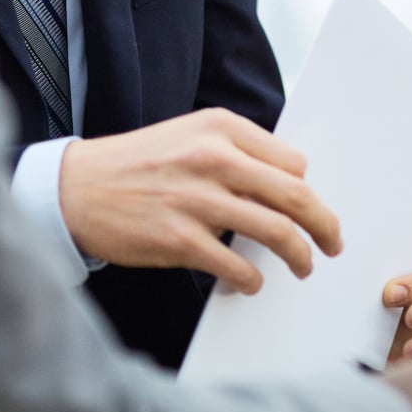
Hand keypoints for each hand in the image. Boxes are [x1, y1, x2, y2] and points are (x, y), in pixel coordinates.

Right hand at [56, 108, 340, 292]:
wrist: (77, 189)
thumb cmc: (139, 163)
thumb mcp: (191, 134)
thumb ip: (238, 151)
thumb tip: (288, 182)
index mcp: (222, 128)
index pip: (292, 163)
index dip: (307, 191)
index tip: (311, 210)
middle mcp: (214, 159)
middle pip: (295, 195)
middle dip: (324, 224)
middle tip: (333, 242)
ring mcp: (197, 201)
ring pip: (275, 232)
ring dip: (299, 256)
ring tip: (304, 266)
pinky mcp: (179, 240)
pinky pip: (235, 266)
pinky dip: (252, 280)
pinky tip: (252, 283)